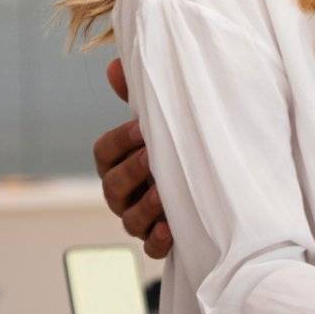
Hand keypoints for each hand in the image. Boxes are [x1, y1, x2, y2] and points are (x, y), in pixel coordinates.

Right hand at [90, 58, 170, 259]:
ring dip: (146, 206)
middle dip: (131, 172)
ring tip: (165, 194)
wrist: (211, 185)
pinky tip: (170, 229)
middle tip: (152, 158)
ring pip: (130, 219)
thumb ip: (140, 99)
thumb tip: (113, 65)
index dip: (119, 141)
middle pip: (112, 186)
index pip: (103, 152)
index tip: (141, 128)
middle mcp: (121, 193)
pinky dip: (158, 240)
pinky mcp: (158, 242)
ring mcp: (137, 219)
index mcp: (117, 162)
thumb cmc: (178, 146)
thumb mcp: (162, 122)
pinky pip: (150, 248)